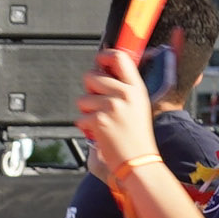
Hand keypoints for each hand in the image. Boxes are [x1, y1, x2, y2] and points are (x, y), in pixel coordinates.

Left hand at [76, 50, 157, 172]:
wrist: (138, 161)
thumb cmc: (136, 136)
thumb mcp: (138, 105)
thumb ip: (123, 87)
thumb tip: (101, 71)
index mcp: (136, 88)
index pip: (120, 57)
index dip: (104, 56)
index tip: (99, 60)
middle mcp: (125, 94)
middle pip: (91, 76)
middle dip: (89, 89)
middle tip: (98, 102)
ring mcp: (111, 106)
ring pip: (82, 98)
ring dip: (87, 111)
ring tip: (103, 122)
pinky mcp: (99, 120)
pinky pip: (80, 117)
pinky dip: (86, 127)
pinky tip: (100, 133)